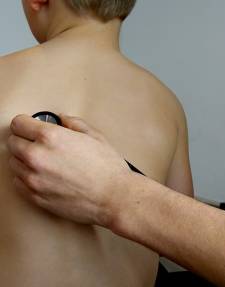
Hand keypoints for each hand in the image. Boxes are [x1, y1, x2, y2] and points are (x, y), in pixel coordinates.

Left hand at [7, 114, 130, 226]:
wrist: (114, 197)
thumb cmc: (108, 169)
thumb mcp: (96, 137)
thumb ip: (75, 124)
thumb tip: (63, 119)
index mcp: (51, 137)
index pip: (19, 124)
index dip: (26, 123)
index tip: (31, 127)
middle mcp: (37, 157)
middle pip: (13, 143)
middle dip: (24, 140)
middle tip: (39, 144)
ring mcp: (34, 179)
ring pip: (14, 163)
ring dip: (25, 160)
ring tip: (44, 162)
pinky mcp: (35, 197)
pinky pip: (18, 183)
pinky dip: (26, 177)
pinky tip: (43, 176)